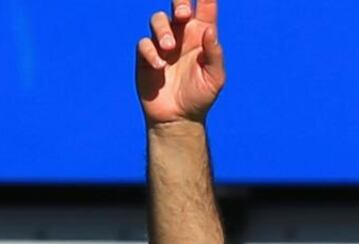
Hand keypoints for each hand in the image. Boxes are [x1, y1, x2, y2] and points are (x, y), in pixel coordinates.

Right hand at [136, 0, 224, 126]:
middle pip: (178, 7)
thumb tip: (209, 30)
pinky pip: (144, 44)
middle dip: (179, 2)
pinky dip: (150, 51)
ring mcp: (162, 44)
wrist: (179, 118)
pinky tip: (159, 66)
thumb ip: (214, 54)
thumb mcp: (215, 78)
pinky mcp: (146, 57)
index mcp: (201, 36)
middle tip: (183, 13)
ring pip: (158, 20)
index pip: (205, 9)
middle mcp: (182, 35)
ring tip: (169, 47)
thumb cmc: (200, 96)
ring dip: (162, 29)